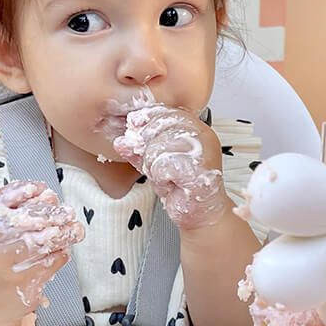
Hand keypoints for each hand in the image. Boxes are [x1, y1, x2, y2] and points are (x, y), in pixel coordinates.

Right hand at [0, 181, 84, 320]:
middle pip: (23, 223)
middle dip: (50, 214)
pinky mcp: (19, 287)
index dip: (21, 193)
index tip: (42, 189)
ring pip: (39, 244)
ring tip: (74, 229)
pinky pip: (47, 265)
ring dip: (61, 234)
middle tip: (67, 212)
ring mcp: (2, 271)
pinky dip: (60, 255)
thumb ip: (9, 212)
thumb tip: (44, 194)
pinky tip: (64, 250)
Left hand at [113, 104, 227, 230]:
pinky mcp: (198, 170)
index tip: (133, 126)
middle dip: (148, 148)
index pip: (168, 112)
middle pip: (160, 127)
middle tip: (154, 165)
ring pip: (158, 148)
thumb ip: (139, 150)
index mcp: (196, 128)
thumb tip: (121, 141)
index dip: (148, 118)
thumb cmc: (183, 187)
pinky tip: (170, 185)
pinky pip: (163, 166)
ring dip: (154, 167)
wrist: (201, 214)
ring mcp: (203, 152)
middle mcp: (203, 136)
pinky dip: (161, 180)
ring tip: (165, 177)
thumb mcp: (155, 163)